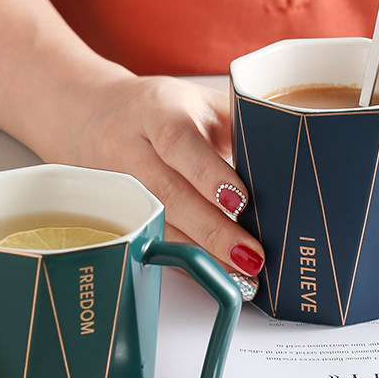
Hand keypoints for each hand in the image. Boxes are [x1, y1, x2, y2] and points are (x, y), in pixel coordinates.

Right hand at [67, 74, 264, 280]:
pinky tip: (213, 276)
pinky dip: (183, 261)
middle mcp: (131, 148)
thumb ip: (238, 123)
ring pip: (157, 225)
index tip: (241, 202)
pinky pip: (150, 241)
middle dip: (211, 229)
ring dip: (200, 254)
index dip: (207, 173)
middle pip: (167, 193)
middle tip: (251, 256)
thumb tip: (289, 160)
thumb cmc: (158, 109)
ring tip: (242, 276)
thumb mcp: (197, 101)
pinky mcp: (115, 213)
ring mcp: (117, 185)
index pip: (179, 142)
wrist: (88, 114)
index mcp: (157, 112)